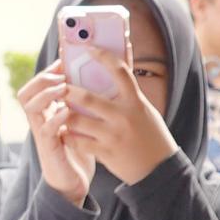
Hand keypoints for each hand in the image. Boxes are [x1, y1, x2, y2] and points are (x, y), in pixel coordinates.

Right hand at [15, 64, 93, 207]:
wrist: (75, 184)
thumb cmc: (81, 151)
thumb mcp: (82, 123)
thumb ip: (84, 105)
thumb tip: (103, 80)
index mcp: (47, 113)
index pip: (36, 86)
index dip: (47, 72)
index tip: (63, 62)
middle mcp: (41, 121)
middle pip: (26, 92)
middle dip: (42, 79)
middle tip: (62, 74)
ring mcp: (43, 135)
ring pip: (30, 107)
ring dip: (46, 94)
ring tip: (64, 88)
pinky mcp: (50, 149)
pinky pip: (46, 130)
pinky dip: (56, 118)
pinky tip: (68, 111)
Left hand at [32, 55, 177, 188]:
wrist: (160, 170)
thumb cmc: (152, 136)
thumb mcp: (146, 111)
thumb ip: (130, 95)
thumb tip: (116, 71)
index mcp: (136, 102)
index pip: (120, 71)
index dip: (104, 56)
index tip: (90, 49)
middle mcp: (124, 117)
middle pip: (87, 98)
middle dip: (67, 91)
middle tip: (58, 87)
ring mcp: (113, 136)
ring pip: (77, 121)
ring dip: (64, 115)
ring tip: (58, 111)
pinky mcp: (106, 153)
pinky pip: (78, 142)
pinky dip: (68, 137)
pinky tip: (65, 133)